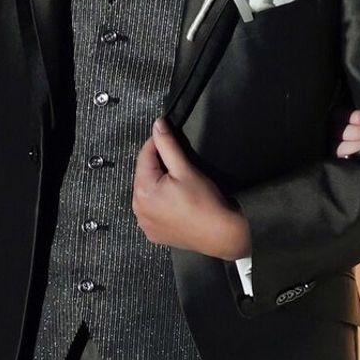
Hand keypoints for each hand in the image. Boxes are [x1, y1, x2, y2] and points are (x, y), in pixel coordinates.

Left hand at [132, 118, 250, 258]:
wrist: (220, 234)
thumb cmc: (205, 203)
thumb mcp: (185, 169)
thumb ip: (168, 145)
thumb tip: (157, 125)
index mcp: (143, 190)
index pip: (143, 157)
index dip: (156, 144)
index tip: (167, 137)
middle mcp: (139, 208)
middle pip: (143, 176)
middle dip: (157, 166)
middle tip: (177, 164)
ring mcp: (145, 223)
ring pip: (147, 194)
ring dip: (157, 185)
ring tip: (177, 184)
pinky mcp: (153, 233)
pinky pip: (151, 212)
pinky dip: (159, 204)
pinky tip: (175, 202)